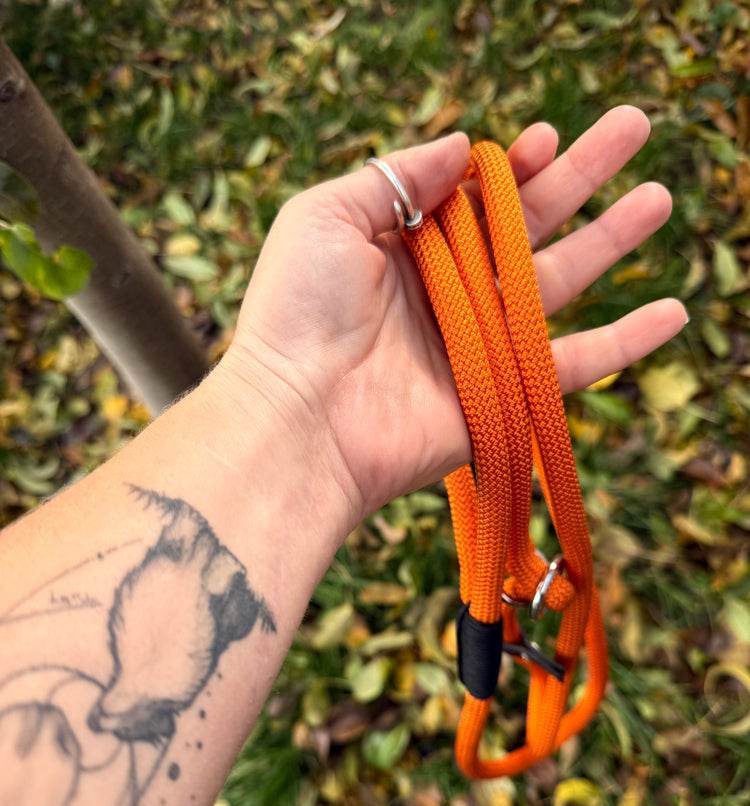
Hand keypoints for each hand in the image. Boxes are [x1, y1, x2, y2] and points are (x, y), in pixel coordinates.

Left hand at [223, 106, 686, 527]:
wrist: (299, 420)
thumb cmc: (298, 314)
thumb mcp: (326, 216)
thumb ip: (395, 174)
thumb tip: (461, 142)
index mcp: (405, 247)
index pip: (475, 196)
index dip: (514, 164)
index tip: (547, 137)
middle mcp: (446, 293)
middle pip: (529, 225)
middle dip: (581, 177)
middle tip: (633, 128)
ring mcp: (477, 343)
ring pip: (560, 283)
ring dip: (612, 239)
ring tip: (659, 198)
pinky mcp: (502, 394)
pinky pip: (576, 364)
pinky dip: (627, 342)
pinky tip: (673, 311)